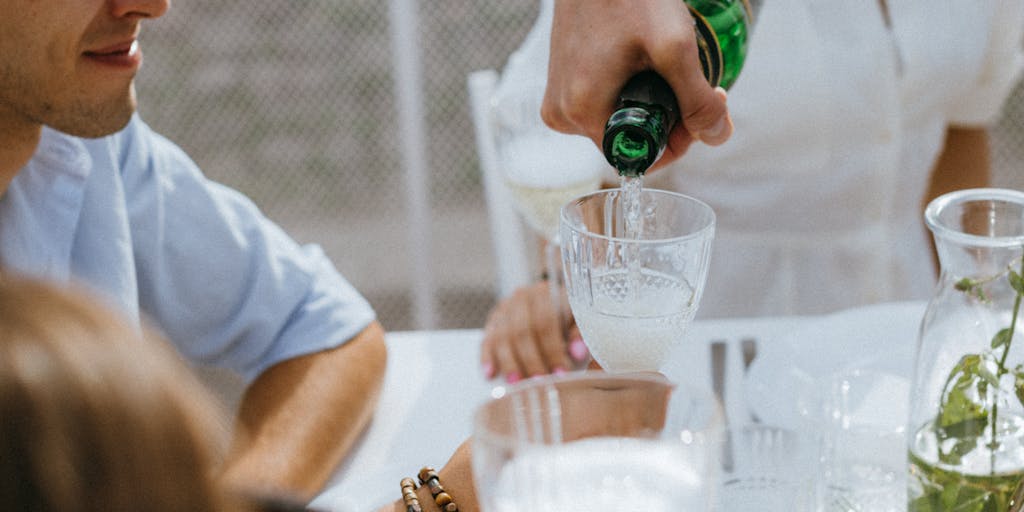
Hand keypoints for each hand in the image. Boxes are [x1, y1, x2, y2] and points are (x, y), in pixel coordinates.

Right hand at [481, 280, 588, 381]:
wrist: (552, 307)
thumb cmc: (569, 321)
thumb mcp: (580, 323)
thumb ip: (580, 336)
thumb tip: (577, 353)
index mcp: (548, 293)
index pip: (546, 322)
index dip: (553, 349)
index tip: (560, 373)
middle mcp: (523, 297)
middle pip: (522, 331)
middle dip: (531, 360)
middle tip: (538, 383)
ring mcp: (505, 308)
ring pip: (503, 337)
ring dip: (510, 363)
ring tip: (517, 384)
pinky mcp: (493, 321)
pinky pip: (487, 340)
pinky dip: (487, 357)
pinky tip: (490, 374)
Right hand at [541, 0, 731, 170]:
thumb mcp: (674, 48)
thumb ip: (697, 99)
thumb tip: (717, 136)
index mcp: (581, 112)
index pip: (640, 157)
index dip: (679, 139)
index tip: (701, 105)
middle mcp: (561, 114)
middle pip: (630, 139)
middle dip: (668, 118)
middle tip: (693, 80)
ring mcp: (557, 98)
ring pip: (618, 121)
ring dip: (650, 103)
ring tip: (666, 64)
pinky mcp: (559, 83)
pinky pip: (600, 104)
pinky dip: (628, 91)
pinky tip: (642, 62)